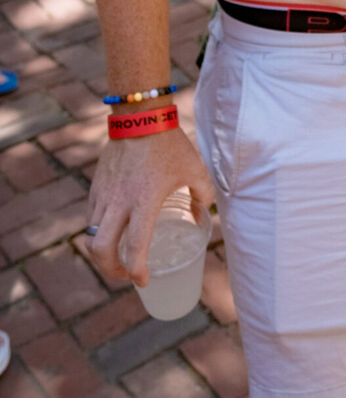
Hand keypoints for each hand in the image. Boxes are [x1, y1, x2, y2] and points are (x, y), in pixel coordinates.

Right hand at [84, 129, 214, 286]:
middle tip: (125, 274)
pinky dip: (97, 233)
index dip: (137, 269)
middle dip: (110, 270)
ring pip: (91, 235)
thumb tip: (202, 218)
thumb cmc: (170, 144)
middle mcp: (119, 202)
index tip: (144, 280)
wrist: (139, 117)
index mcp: (144, 201)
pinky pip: (90, 218)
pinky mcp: (96, 187)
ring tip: (117, 258)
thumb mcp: (195, 170)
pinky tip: (112, 233)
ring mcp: (104, 195)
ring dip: (101, 253)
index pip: (135, 246)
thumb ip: (203, 196)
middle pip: (100, 249)